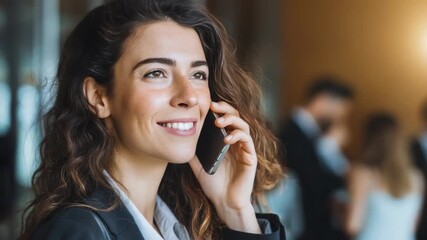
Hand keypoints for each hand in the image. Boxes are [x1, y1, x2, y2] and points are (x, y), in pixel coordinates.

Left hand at [189, 101, 260, 232]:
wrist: (224, 202)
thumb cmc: (213, 184)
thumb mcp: (198, 164)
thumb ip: (193, 151)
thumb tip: (181, 138)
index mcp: (225, 141)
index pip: (225, 119)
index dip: (219, 109)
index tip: (207, 104)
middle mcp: (236, 142)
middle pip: (236, 117)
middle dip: (225, 109)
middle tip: (213, 106)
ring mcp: (244, 149)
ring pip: (243, 125)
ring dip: (231, 120)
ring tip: (218, 122)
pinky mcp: (251, 157)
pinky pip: (247, 141)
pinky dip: (237, 136)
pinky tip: (226, 139)